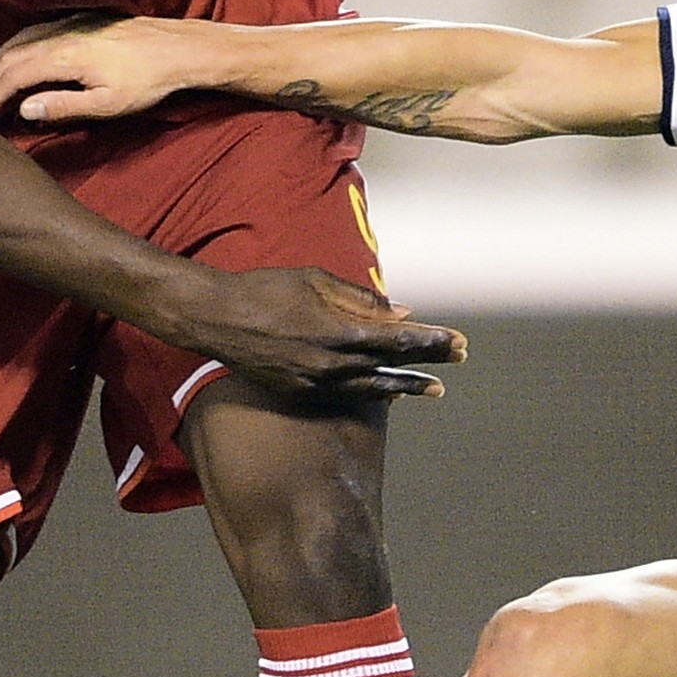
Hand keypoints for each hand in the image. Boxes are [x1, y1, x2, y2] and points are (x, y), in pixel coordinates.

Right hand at [0, 12, 187, 126]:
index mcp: (64, 57)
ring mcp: (73, 23)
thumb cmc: (146, 82)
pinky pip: (39, 29)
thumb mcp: (106, 104)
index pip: (16, 76)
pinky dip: (22, 44)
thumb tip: (24, 108)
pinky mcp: (84, 20)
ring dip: (4, 57)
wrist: (179, 49)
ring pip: (25, 38)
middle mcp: (62, 34)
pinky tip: (24, 52)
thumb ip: (62, 106)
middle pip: (14, 54)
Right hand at [162, 266, 467, 404]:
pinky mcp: (301, 392)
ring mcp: (317, 382)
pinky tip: (389, 393)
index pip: (400, 340)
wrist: (217, 318)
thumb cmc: (267, 289)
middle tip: (460, 359)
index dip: (433, 342)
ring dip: (406, 387)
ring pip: (373, 388)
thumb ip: (362, 300)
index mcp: (341, 331)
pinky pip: (347, 396)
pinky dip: (372, 393)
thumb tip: (401, 312)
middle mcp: (334, 363)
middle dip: (429, 363)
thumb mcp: (317, 280)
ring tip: (433, 389)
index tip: (459, 342)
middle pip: (394, 366)